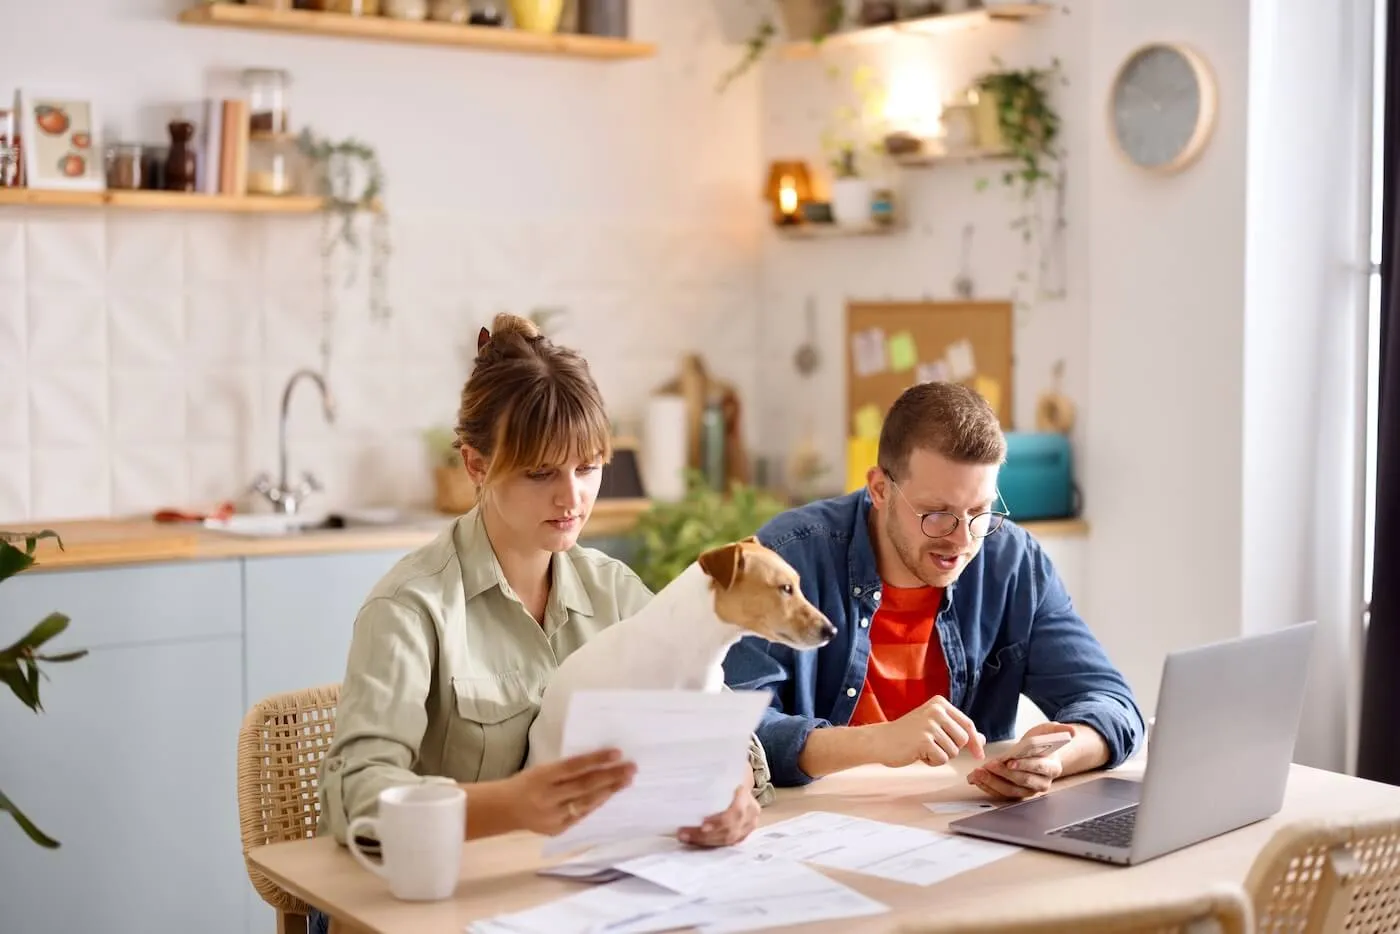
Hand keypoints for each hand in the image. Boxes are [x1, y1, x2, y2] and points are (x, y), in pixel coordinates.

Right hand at [501, 748, 635, 835]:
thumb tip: (598, 763)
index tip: (618, 753)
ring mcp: (553, 816)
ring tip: (626, 781)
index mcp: (541, 777)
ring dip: (609, 791)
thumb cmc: (527, 783)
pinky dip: (596, 804)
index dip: (596, 760)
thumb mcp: (541, 769)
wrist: (504, 810)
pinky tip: (609, 795)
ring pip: (586, 803)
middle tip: (631, 768)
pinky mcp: (557, 829)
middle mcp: (547, 797)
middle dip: (611, 776)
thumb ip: (565, 770)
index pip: (573, 766)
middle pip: (584, 786)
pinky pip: (581, 815)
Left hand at [678, 779, 760, 846]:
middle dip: (705, 835)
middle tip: (683, 834)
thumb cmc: (728, 772)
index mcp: (745, 792)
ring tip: (685, 837)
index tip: (702, 825)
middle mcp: (751, 810)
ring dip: (705, 841)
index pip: (736, 811)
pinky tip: (696, 842)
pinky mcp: (743, 832)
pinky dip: (711, 843)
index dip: (720, 821)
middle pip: (730, 829)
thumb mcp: (721, 768)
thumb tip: (683, 776)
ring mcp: (749, 823)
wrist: (741, 778)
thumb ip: (707, 774)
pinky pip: (728, 843)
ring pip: (729, 839)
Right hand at [870, 695, 986, 767]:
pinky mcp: (924, 740)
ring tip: (922, 748)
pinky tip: (918, 754)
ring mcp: (930, 725)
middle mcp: (936, 710)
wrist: (881, 740)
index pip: (967, 724)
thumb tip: (982, 739)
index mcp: (940, 703)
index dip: (976, 741)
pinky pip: (942, 759)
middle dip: (951, 749)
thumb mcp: (934, 727)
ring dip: (940, 756)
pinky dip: (932, 762)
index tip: (979, 754)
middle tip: (931, 746)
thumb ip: (956, 731)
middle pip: (963, 740)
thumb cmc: (907, 735)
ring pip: (953, 752)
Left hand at [967, 722, 1067, 799]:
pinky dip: (987, 787)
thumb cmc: (1042, 744)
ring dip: (992, 782)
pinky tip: (976, 779)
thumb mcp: (1049, 732)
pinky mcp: (1015, 794)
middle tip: (988, 766)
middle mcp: (1042, 783)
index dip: (1024, 765)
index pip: (1038, 768)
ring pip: (1010, 791)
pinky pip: (1001, 794)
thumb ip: (1059, 730)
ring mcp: (1028, 791)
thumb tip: (1071, 732)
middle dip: (1004, 774)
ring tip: (977, 773)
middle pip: (1022, 781)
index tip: (1009, 761)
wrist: (1037, 755)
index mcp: (1052, 768)